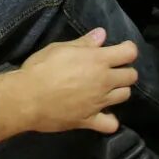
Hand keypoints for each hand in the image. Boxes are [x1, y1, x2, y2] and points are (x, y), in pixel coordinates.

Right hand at [0, 29, 140, 140]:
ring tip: (106, 89)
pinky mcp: (90, 120)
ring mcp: (99, 102)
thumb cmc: (41, 68)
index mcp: (98, 60)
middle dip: (124, 70)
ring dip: (119, 91)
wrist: (26, 98)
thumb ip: (84, 43)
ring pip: (125, 96)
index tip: (120, 50)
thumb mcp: (59, 48)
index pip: (129, 53)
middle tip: (111, 70)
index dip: (127, 49)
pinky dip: (110, 120)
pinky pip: (110, 124)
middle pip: (131, 76)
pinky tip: (102, 115)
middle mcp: (104, 81)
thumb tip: (101, 34)